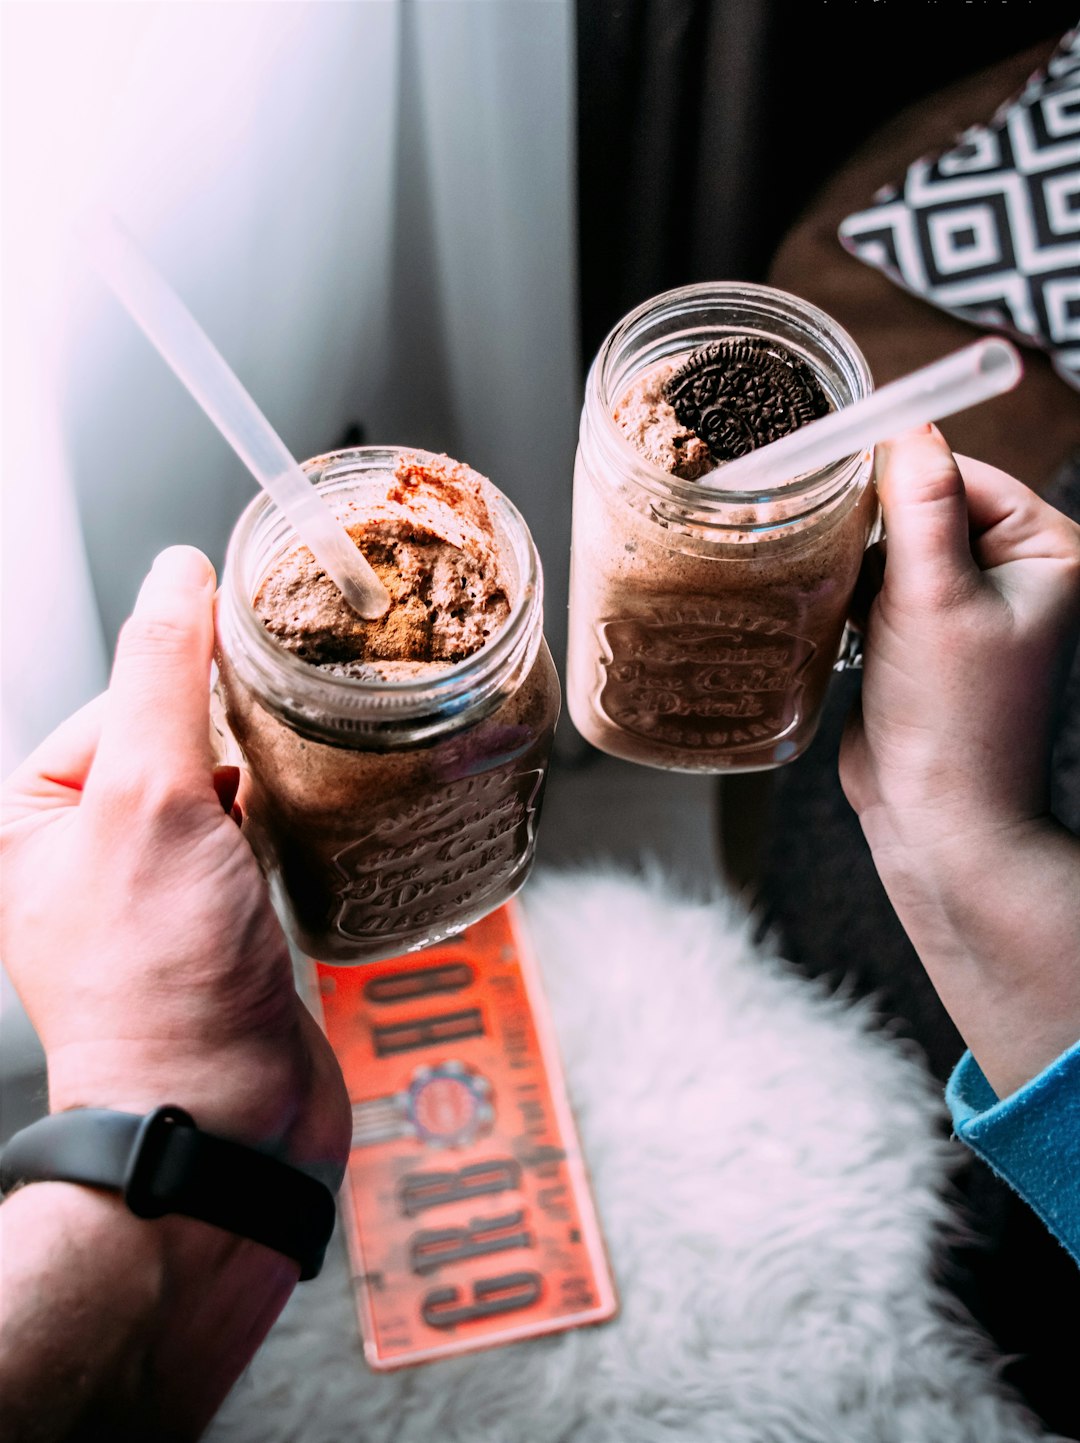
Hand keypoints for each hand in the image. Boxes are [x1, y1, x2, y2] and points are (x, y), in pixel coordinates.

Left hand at [1, 546, 349, 1183]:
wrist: (224, 1115)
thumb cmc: (160, 980)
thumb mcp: (148, 795)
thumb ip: (161, 673)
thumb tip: (177, 575)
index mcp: (37, 815)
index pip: (126, 693)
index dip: (197, 674)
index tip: (262, 659)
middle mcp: (93, 851)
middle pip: (185, 736)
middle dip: (244, 728)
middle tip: (299, 723)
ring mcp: (164, 889)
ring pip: (233, 787)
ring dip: (279, 775)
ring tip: (317, 775)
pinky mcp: (228, 921)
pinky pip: (265, 839)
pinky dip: (297, 823)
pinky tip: (324, 824)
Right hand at [840, 427, 1079, 1095]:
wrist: (935, 818)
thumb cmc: (954, 719)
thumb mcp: (934, 599)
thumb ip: (922, 507)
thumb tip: (910, 426)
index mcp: (1047, 552)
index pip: (964, 474)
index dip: (902, 476)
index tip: (839, 479)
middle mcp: (1016, 572)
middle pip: (927, 504)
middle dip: (876, 526)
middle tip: (837, 552)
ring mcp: (969, 605)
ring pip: (896, 545)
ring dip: (859, 563)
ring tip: (846, 603)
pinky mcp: (924, 635)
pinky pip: (880, 585)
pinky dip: (853, 594)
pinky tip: (841, 623)